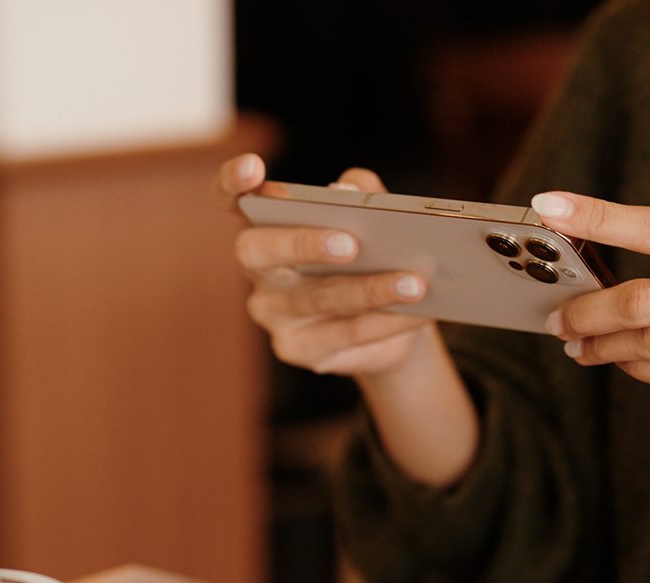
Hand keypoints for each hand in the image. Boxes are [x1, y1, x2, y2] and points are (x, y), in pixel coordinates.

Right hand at [215, 153, 435, 375]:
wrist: (390, 325)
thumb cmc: (373, 258)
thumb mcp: (373, 220)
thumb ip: (362, 195)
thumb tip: (350, 191)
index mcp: (265, 224)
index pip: (231, 198)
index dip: (232, 182)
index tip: (253, 167)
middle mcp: (257, 269)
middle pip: (259, 250)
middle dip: (302, 243)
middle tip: (350, 243)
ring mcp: (271, 312)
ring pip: (315, 297)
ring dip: (369, 289)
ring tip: (414, 283)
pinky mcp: (297, 348)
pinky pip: (343, 334)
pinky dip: (386, 322)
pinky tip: (418, 312)